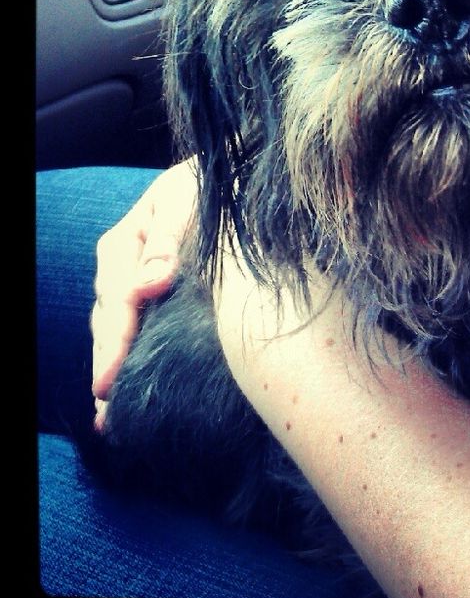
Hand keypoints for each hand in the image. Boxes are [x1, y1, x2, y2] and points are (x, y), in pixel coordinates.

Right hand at [90, 159, 197, 429]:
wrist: (233, 180)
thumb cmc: (210, 186)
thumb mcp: (188, 200)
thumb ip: (167, 240)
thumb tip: (149, 286)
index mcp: (123, 245)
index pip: (116, 300)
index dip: (115, 341)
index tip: (108, 378)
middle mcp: (124, 271)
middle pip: (111, 325)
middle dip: (108, 366)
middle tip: (108, 407)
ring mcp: (138, 288)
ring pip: (120, 336)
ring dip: (115, 372)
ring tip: (111, 418)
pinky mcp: (159, 302)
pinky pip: (140, 336)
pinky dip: (133, 365)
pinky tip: (128, 401)